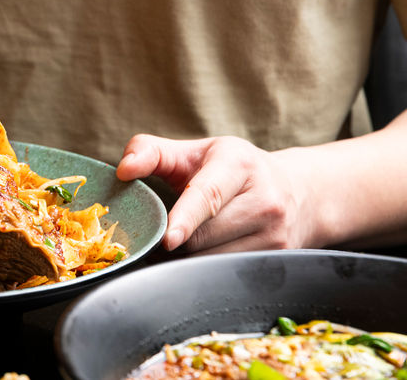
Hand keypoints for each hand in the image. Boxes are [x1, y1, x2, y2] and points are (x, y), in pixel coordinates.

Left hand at [116, 134, 312, 254]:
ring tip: (183, 241)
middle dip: (175, 238)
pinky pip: (227, 273)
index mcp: (238, 165)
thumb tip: (123, 169)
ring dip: (188, 257)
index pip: (208, 195)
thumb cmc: (234, 170)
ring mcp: (276, 234)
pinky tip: (202, 254)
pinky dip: (205, 268)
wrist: (301, 193)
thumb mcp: (195, 152)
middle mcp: (264, 200)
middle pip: (204, 235)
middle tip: (159, 233)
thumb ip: (152, 153)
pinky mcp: (278, 259)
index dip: (185, 218)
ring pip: (213, 259)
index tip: (168, 238)